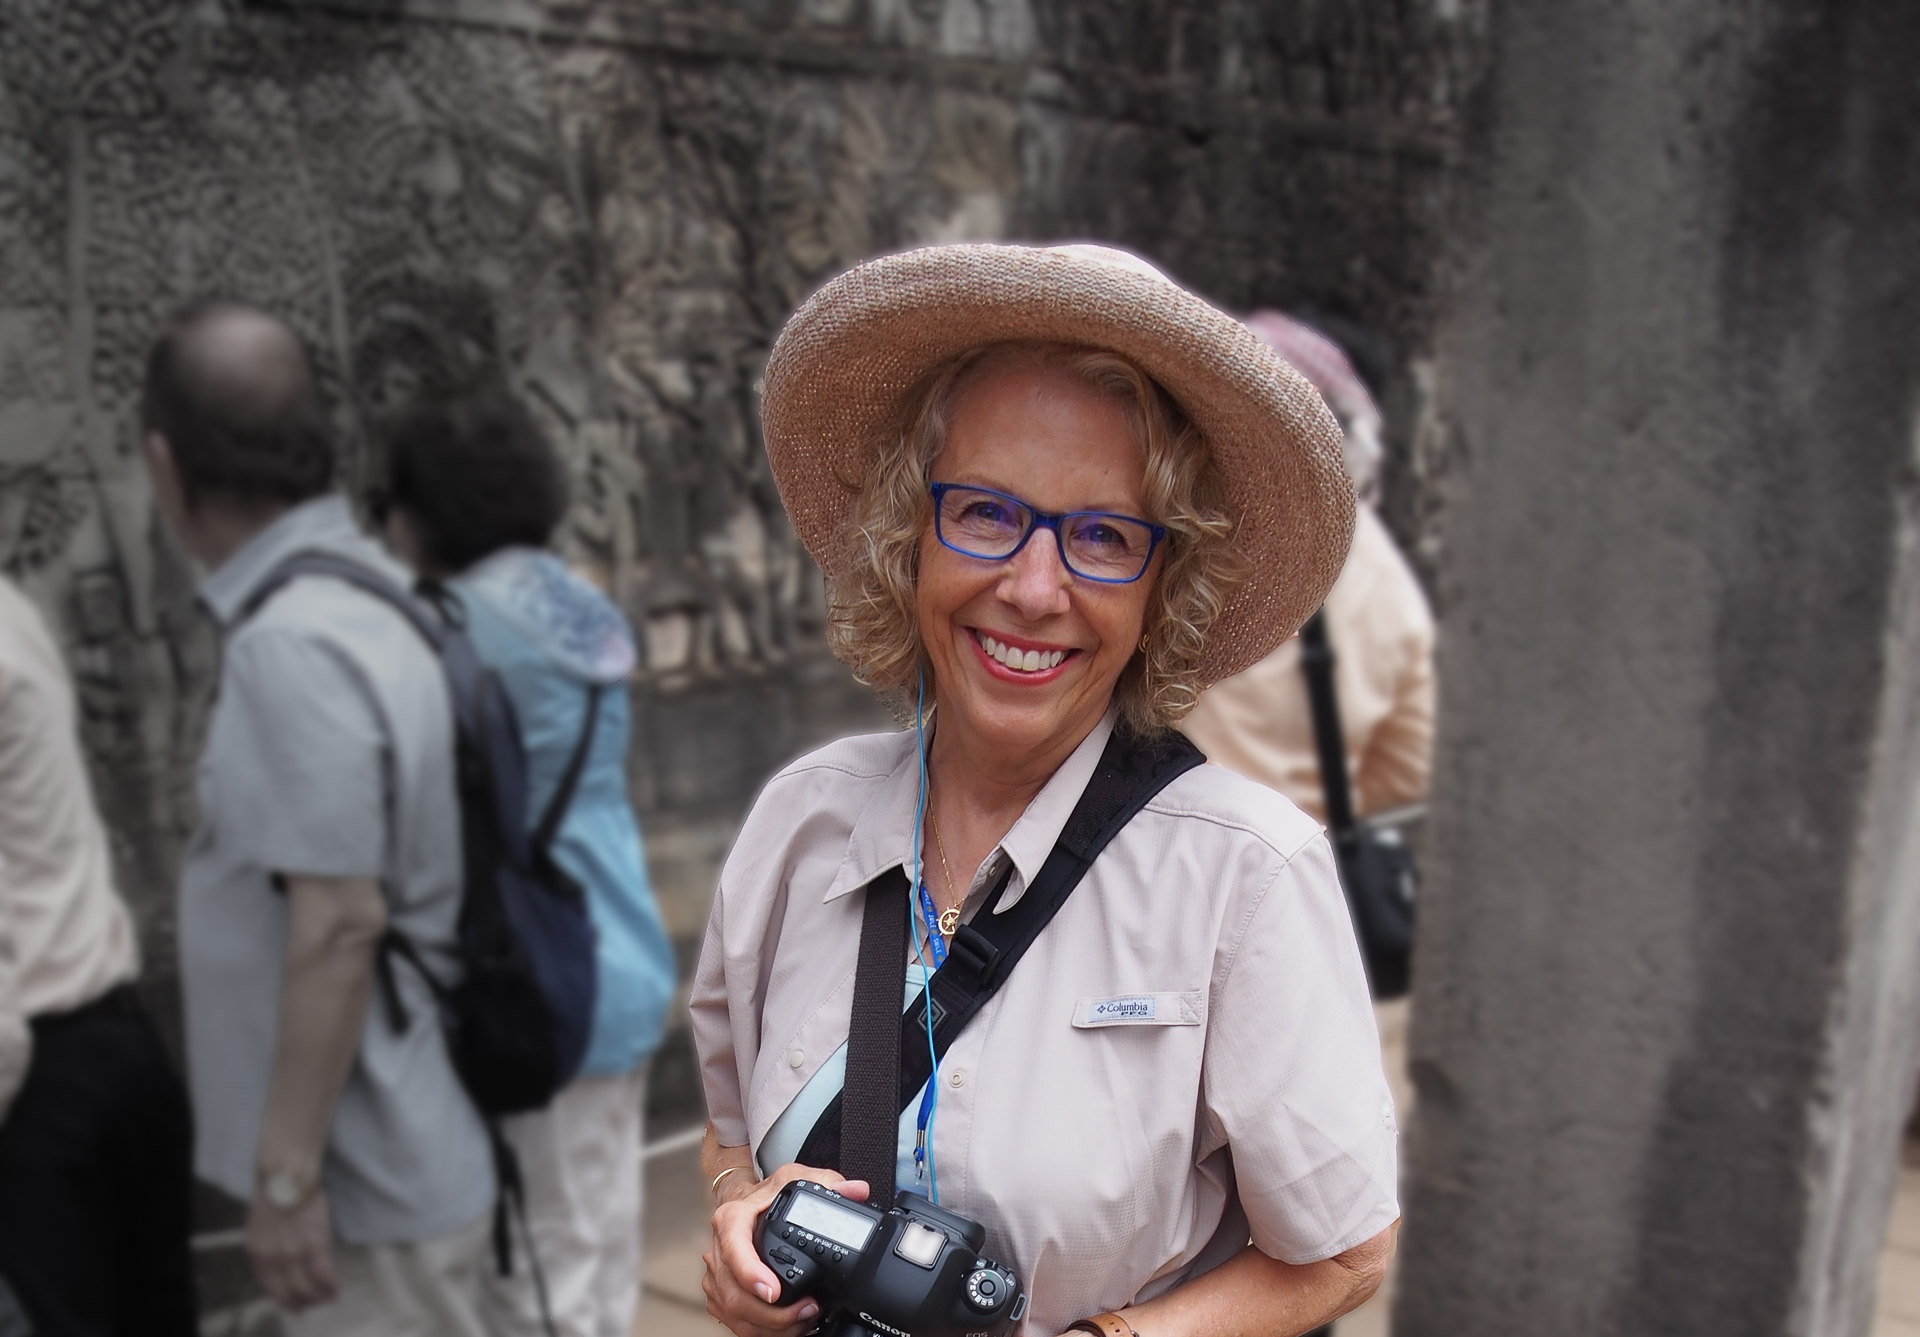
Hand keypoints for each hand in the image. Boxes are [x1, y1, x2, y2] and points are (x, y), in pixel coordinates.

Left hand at [246, 1185, 336, 1311]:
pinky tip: (337, 1288)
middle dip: (302, 1303)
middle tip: (314, 1305)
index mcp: (255, 1251)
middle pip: (287, 1292)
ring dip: (319, 1297)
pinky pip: (323, 1274)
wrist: (287, 1173)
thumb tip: (282, 1259)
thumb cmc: (277, 1190)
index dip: (283, 1299)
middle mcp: (270, 1258)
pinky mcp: (313, 1245)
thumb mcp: (262, 1224)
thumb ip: (268, 1244)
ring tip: (329, 1298)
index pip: (268, 1286)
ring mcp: (292, 1253)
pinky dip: (331, 1285)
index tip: (295, 1305)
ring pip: (306, 1288)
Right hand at [702, 1162, 869, 1336]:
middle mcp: (719, 1249)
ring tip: (803, 1321)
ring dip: (769, 1325)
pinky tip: (786, 1325)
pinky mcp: (720, 1292)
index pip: (734, 1248)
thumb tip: (855, 1190)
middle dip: (771, 1312)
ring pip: (733, 1312)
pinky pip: (733, 1320)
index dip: (751, 1273)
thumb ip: (829, 1182)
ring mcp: (717, 1273)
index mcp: (733, 1219)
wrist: (747, 1202)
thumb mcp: (796, 1178)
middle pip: (734, 1293)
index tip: (774, 1291)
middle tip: (806, 1311)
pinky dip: (761, 1329)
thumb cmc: (768, 1194)